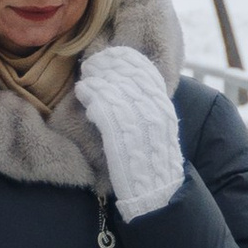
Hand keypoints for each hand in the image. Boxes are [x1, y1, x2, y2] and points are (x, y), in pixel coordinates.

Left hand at [75, 46, 184, 221]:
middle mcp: (155, 113)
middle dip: (109, 67)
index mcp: (164, 108)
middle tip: (92, 63)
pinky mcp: (123, 138)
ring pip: (115, 91)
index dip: (127, 61)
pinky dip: (92, 97)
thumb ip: (147, 108)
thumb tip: (128, 88)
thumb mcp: (157, 130)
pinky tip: (83, 94)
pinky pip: (105, 110)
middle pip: (129, 78)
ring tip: (85, 79)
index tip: (111, 53)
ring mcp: (140, 125)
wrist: (156, 194)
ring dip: (97, 81)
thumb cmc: (151, 164)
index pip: (146, 73)